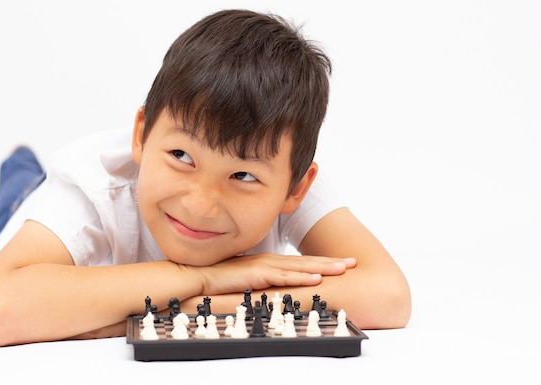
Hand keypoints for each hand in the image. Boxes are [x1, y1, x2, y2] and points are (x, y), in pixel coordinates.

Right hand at [187, 253, 355, 296]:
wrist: (197, 276)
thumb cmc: (218, 279)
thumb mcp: (244, 279)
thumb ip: (259, 281)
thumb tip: (271, 288)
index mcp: (267, 262)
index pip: (299, 262)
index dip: (320, 262)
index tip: (339, 263)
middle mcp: (269, 260)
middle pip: (305, 261)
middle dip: (330, 262)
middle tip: (352, 262)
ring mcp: (264, 266)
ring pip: (299, 267)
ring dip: (322, 268)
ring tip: (343, 268)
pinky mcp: (256, 275)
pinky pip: (283, 277)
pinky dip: (301, 278)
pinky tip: (316, 279)